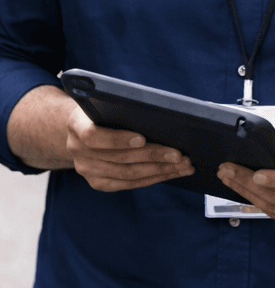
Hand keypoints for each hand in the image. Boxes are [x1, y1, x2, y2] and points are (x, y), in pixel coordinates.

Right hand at [66, 105, 193, 191]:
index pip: (93, 136)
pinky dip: (153, 178)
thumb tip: (160, 112)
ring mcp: (86, 169)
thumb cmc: (103, 110)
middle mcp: (77, 150)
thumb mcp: (106, 102)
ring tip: (184, 166)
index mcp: (77, 125)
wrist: (80, 129)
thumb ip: (122, 106)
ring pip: (127, 174)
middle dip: (153, 156)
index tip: (143, 139)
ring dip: (160, 170)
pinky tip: (172, 173)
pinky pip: (127, 184)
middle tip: (179, 155)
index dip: (118, 139)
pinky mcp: (97, 182)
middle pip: (119, 158)